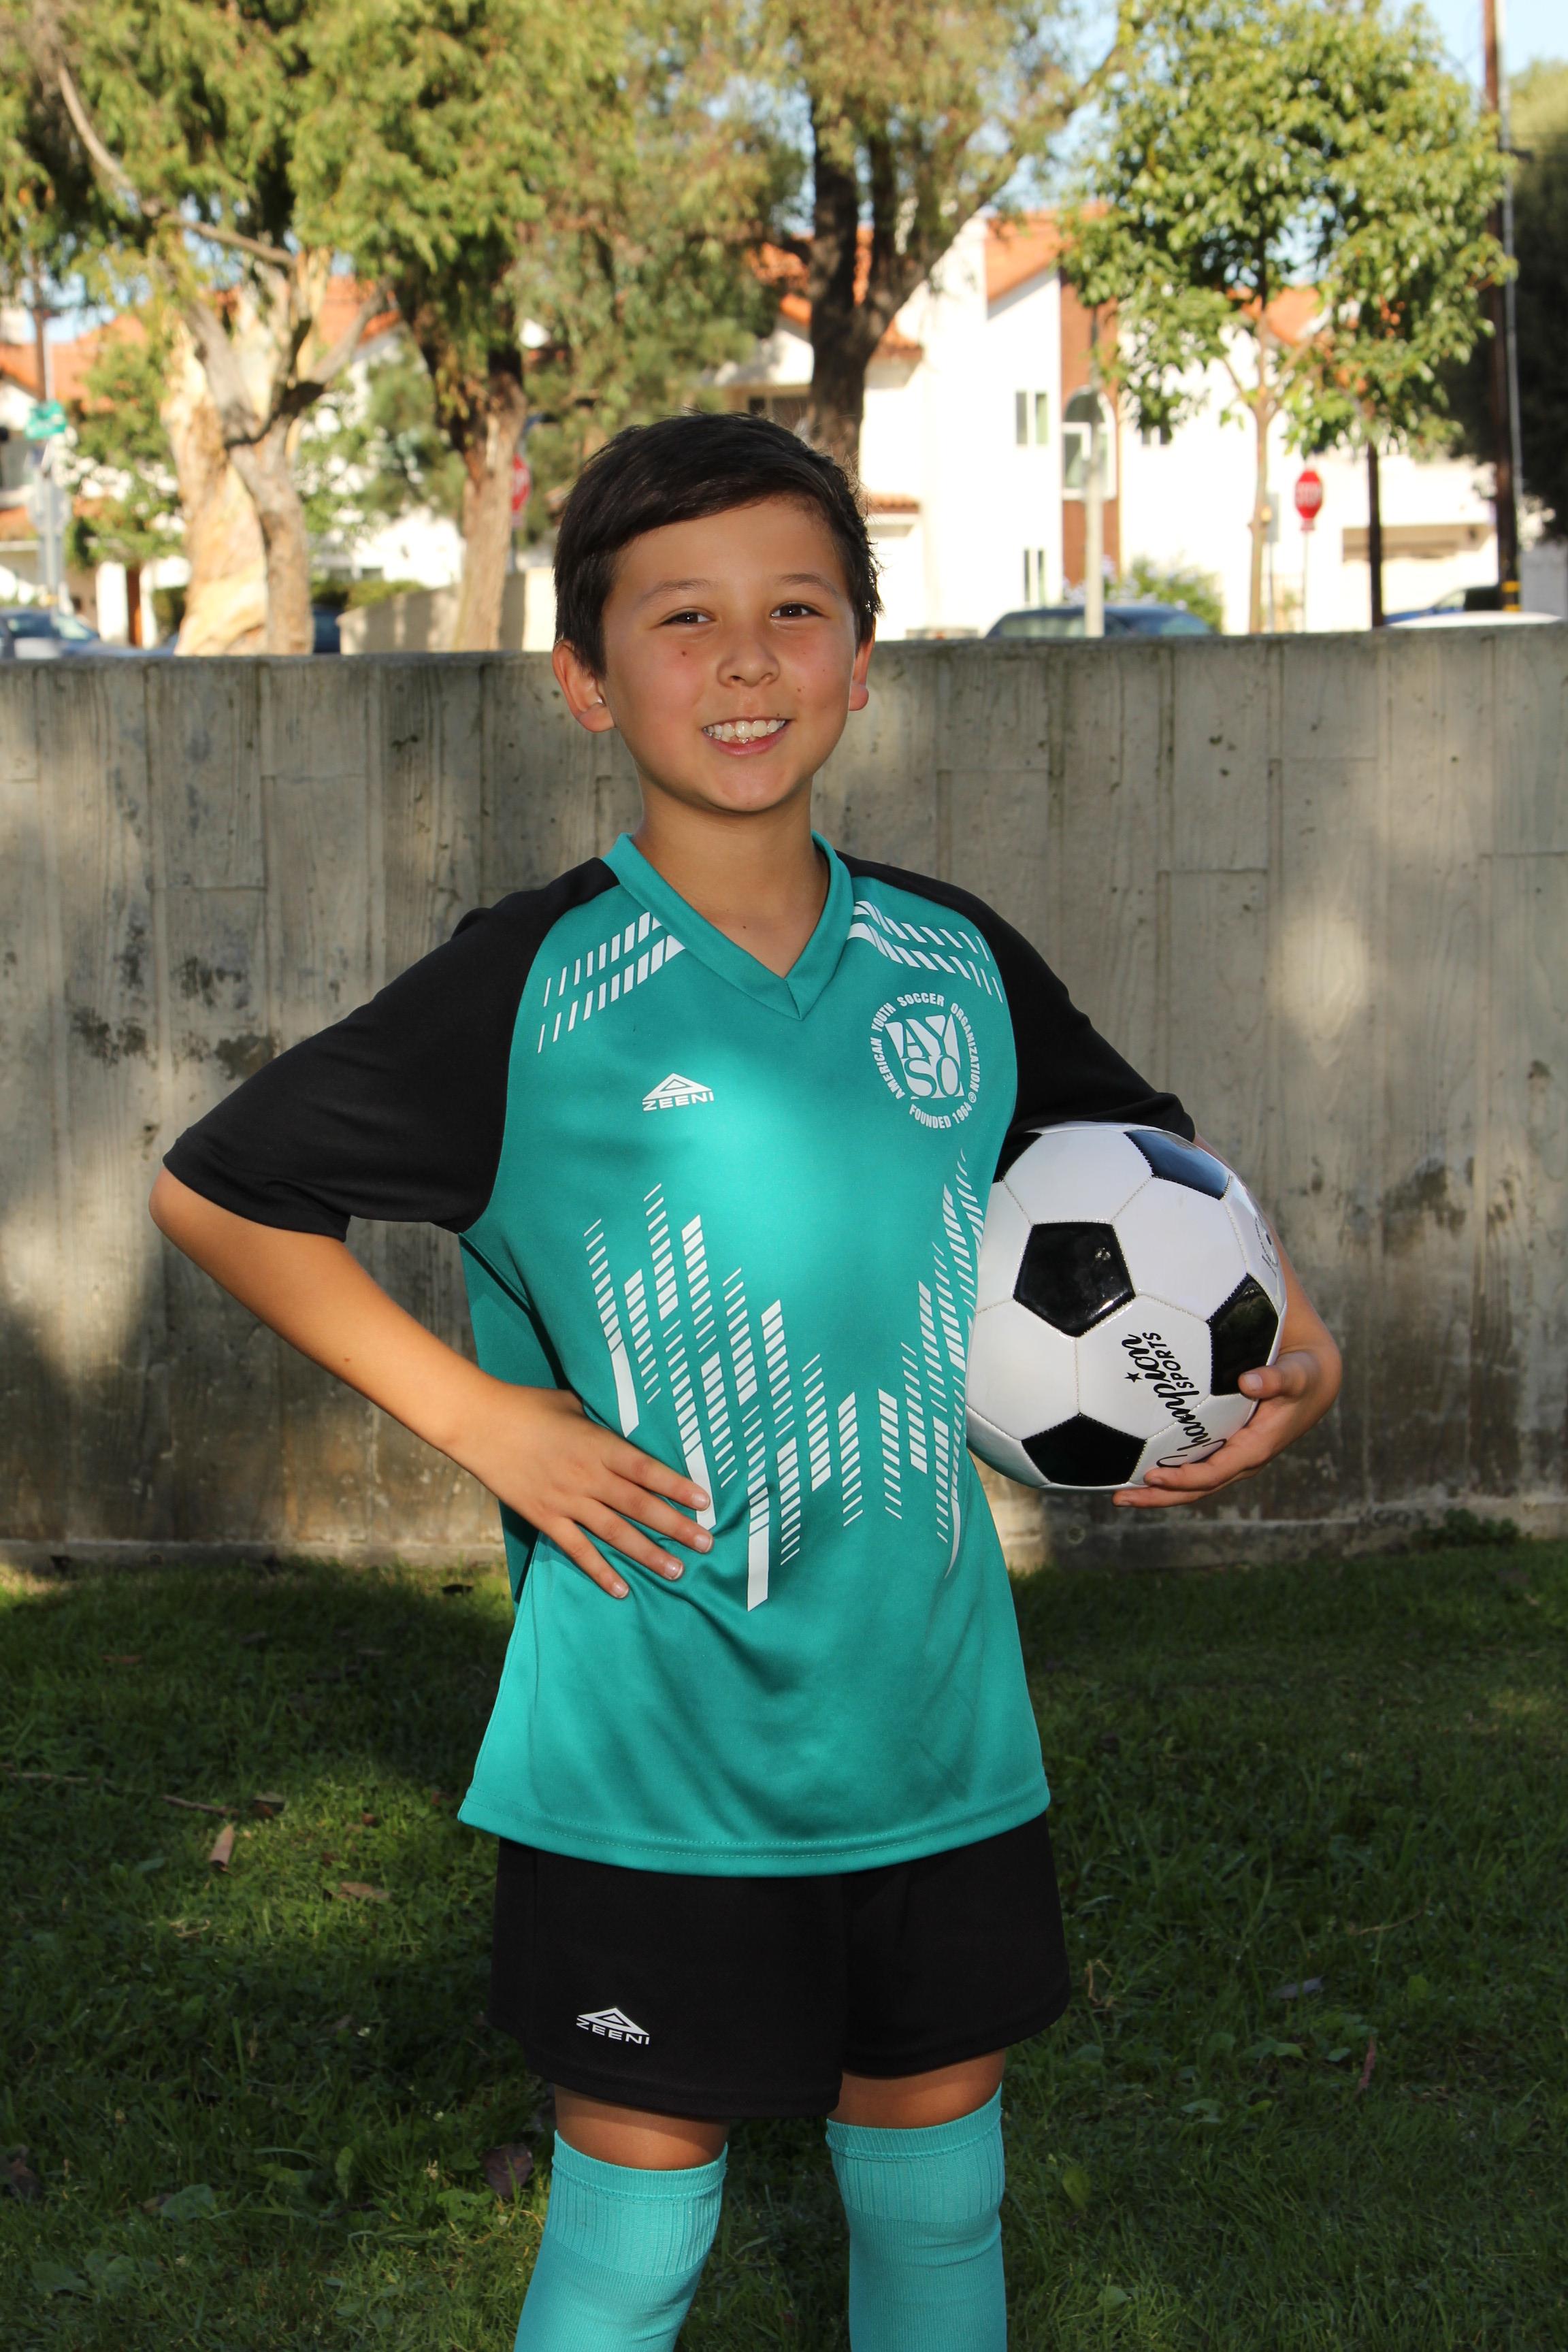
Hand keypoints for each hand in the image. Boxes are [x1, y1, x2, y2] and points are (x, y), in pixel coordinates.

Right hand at [451, 1380, 711, 1596]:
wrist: (480, 1423)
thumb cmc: (527, 1406)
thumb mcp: (573, 1404)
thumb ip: (600, 1423)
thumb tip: (623, 1427)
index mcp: (599, 1445)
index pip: (648, 1469)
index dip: (678, 1486)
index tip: (705, 1502)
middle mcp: (588, 1476)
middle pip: (640, 1506)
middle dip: (676, 1527)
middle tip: (707, 1545)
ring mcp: (566, 1500)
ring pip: (615, 1532)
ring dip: (648, 1553)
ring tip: (677, 1570)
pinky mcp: (544, 1517)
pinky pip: (577, 1550)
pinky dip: (599, 1571)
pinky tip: (622, 1589)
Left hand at [1112, 1345, 1337, 1508]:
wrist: (1313, 1381)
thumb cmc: (1303, 1375)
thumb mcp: (1297, 1374)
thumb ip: (1277, 1379)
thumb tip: (1249, 1381)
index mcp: (1256, 1448)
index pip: (1214, 1472)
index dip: (1184, 1478)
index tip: (1152, 1476)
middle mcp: (1241, 1460)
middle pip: (1197, 1488)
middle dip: (1160, 1497)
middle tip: (1121, 1498)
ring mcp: (1232, 1457)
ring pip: (1192, 1483)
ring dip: (1158, 1491)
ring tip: (1120, 1494)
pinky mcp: (1224, 1448)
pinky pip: (1193, 1466)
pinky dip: (1167, 1472)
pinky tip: (1136, 1467)